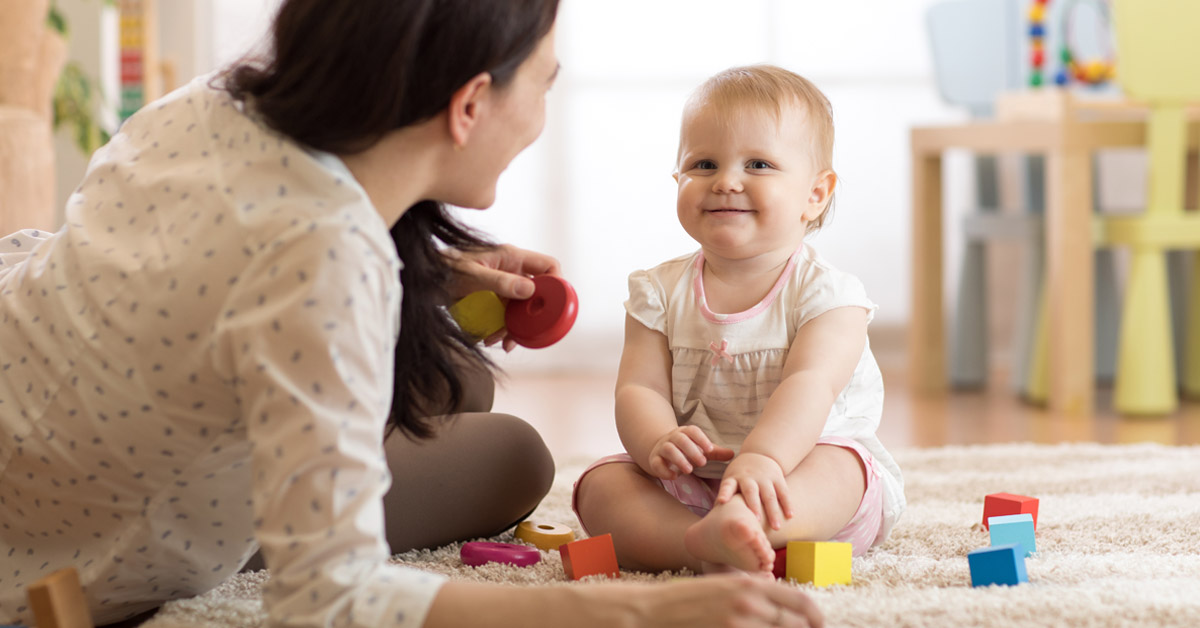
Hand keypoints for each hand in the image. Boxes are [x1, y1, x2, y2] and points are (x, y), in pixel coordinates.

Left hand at [446, 244, 559, 349]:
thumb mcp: (472, 276)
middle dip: (531, 316)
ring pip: (520, 308)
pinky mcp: (492, 298)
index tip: (553, 305)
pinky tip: (489, 338)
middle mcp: (510, 270)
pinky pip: (505, 314)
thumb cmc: (443, 268)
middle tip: (522, 333)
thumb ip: (501, 282)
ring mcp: (502, 285)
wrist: (422, 277)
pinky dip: (501, 328)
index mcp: (511, 257)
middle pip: (536, 293)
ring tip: (499, 341)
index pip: (548, 266)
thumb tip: (530, 291)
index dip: (556, 283)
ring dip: (514, 326)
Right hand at [633, 574, 823, 627]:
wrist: (655, 610)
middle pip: (794, 623)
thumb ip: (753, 589)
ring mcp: (739, 623)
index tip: (818, 624)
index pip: (799, 601)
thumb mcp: (724, 584)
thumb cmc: (690, 598)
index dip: (815, 616)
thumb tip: (779, 599)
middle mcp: (749, 602)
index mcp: (750, 584)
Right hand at [648, 426, 733, 480]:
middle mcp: (672, 438)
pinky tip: (674, 477)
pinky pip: (657, 463)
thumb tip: (733, 454)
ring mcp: (662, 448)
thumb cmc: (685, 450)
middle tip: (702, 463)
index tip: (710, 449)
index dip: (701, 439)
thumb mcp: (700, 449)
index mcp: (685, 433)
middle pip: (680, 439)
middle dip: (692, 450)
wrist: (660, 450)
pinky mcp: (654, 460)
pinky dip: (664, 470)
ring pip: (668, 449)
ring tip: (689, 470)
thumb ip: (715, 452)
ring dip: (679, 459)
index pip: (692, 431)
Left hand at [717, 453, 793, 529]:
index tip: (722, 501)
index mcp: (734, 478)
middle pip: (751, 492)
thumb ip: (725, 496)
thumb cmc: (741, 475)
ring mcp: (764, 478)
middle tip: (755, 521)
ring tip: (776, 527)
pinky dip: (787, 504)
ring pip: (769, 495)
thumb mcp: (730, 480)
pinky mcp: (777, 478)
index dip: (724, 493)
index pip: (727, 485)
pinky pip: (783, 492)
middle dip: (754, 506)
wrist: (760, 454)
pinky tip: (790, 516)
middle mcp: (749, 478)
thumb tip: (712, 519)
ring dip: (773, 511)